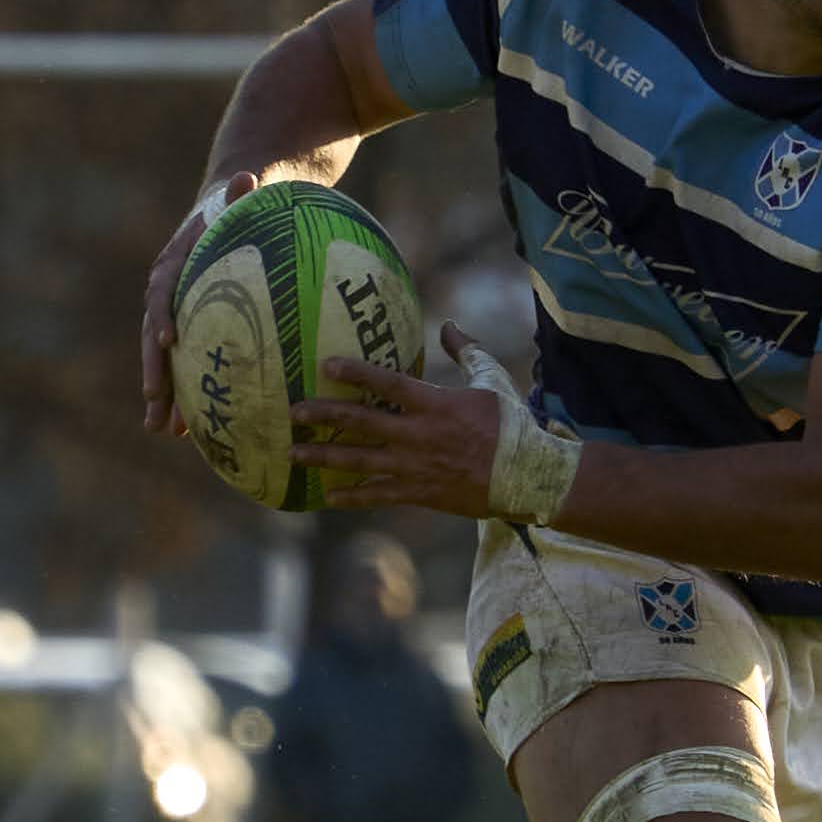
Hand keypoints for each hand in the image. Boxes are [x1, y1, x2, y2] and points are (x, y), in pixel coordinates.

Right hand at [142, 171, 257, 434]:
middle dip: (154, 370)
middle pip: (153, 335)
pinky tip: (192, 432)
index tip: (168, 341)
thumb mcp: (243, 193)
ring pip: (163, 359)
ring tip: (163, 430)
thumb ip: (242, 191)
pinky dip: (186, 395)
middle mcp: (167, 292)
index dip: (161, 315)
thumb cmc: (239, 203)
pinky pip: (186, 365)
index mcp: (174, 262)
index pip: (162, 289)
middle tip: (157, 403)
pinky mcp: (190, 329)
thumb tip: (248, 176)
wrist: (225, 212)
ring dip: (163, 395)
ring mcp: (176, 314)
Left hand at [289, 320, 510, 514]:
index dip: (356, 374)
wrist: (528, 477)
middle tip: (293, 412)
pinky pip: (380, 496)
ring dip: (325, 457)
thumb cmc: (513, 426)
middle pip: (362, 423)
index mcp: (436, 404)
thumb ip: (467, 352)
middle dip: (324, 416)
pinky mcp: (422, 494)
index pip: (388, 384)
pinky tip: (328, 496)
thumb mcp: (492, 380)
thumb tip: (450, 324)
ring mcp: (417, 467)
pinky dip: (353, 497)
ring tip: (294, 454)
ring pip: (361, 462)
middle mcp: (419, 435)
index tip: (327, 366)